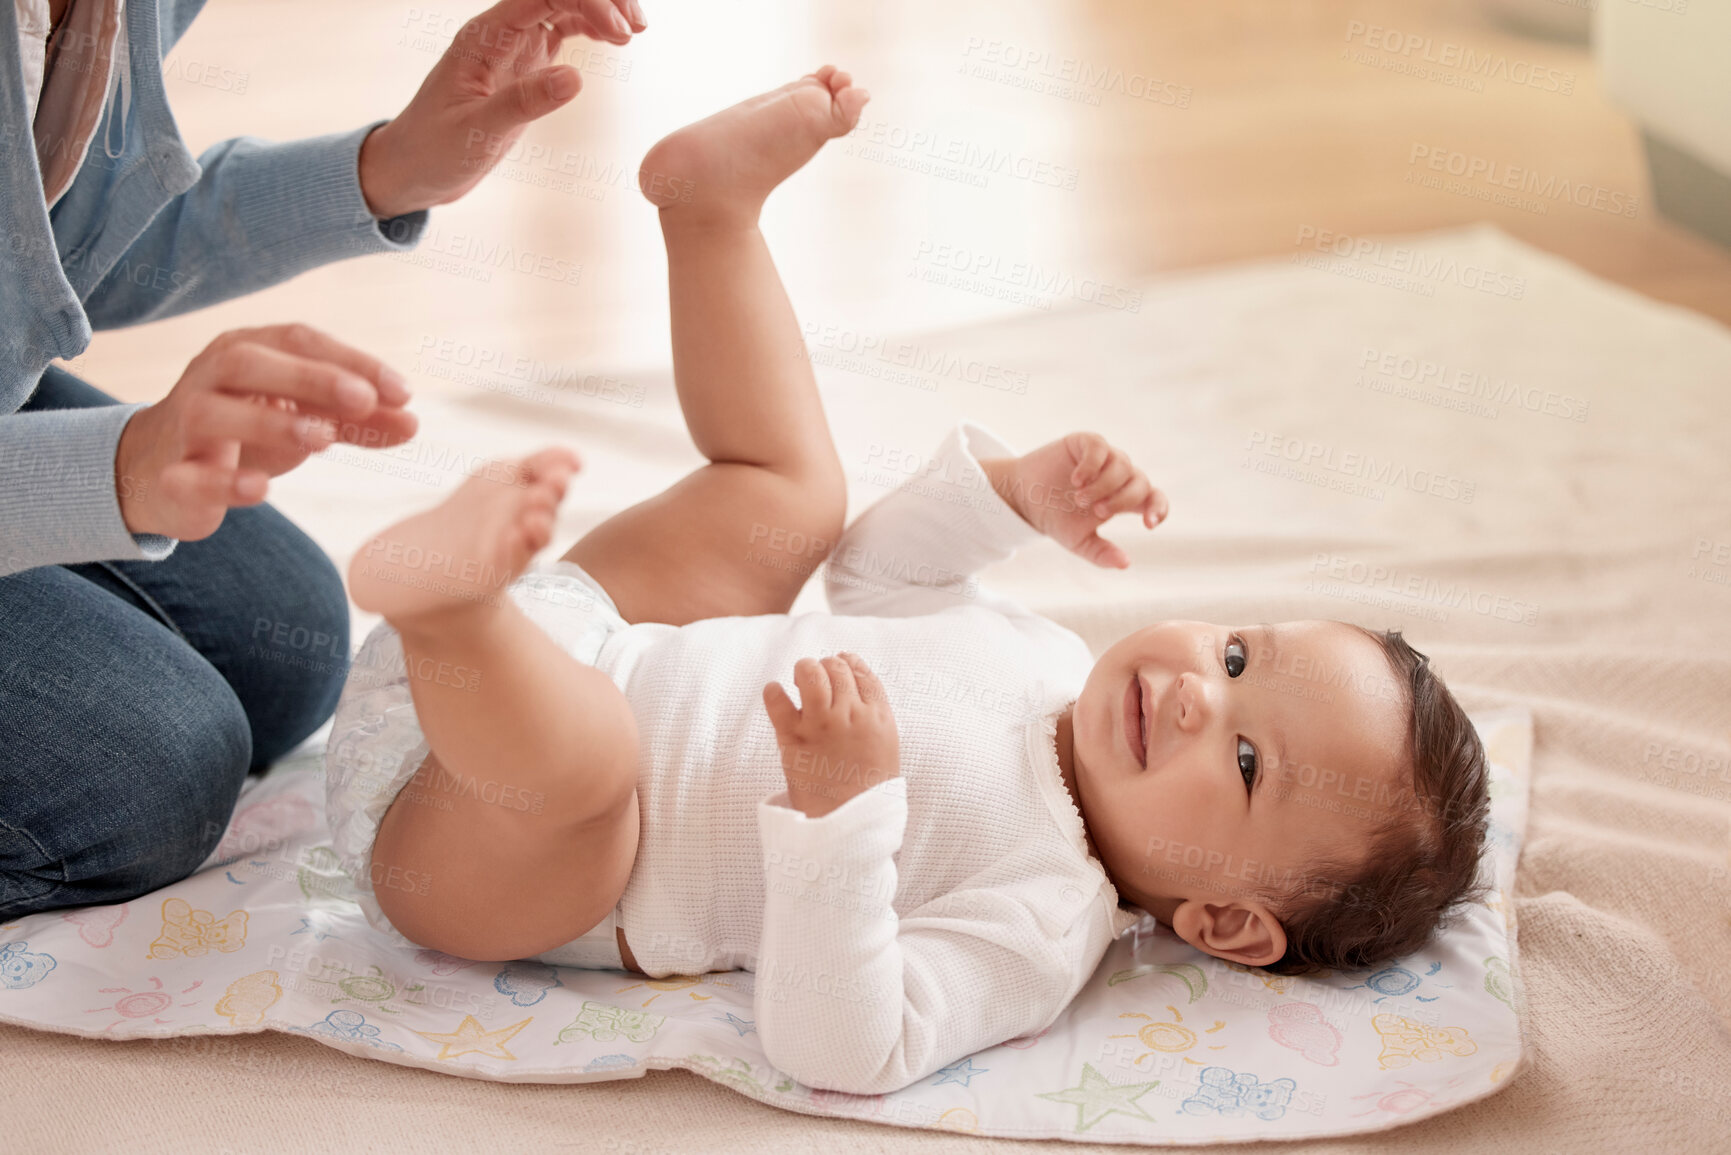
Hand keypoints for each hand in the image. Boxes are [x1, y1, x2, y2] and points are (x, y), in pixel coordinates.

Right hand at [114, 324, 417, 539]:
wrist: (159, 473)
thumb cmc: (244, 433)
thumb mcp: (304, 419)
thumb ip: (358, 421)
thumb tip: (413, 423)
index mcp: (246, 351)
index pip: (300, 341)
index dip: (352, 362)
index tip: (402, 391)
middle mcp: (209, 378)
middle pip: (250, 363)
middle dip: (310, 377)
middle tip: (363, 400)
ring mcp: (185, 426)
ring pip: (216, 413)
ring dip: (272, 422)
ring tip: (323, 438)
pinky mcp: (172, 477)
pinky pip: (191, 476)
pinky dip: (225, 482)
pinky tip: (261, 489)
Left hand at [358, 0, 647, 217]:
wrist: (413, 169)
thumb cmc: (434, 150)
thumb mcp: (477, 132)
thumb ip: (524, 103)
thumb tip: (577, 78)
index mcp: (484, 37)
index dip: (587, 2)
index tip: (621, 35)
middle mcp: (500, 32)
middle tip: (638, 29)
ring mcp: (514, 45)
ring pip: (565, 5)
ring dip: (602, 10)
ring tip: (636, 32)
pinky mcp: (525, 65)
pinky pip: (564, 30)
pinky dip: (593, 29)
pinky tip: (617, 42)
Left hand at [762, 652, 900, 818]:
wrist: (848, 823)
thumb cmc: (868, 791)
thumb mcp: (886, 749)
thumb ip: (875, 720)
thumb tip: (859, 694)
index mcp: (877, 717)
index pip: (863, 673)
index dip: (849, 663)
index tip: (840, 663)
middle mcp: (850, 714)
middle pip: (836, 667)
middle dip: (826, 666)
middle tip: (818, 675)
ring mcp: (821, 724)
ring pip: (811, 673)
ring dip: (804, 670)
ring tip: (800, 679)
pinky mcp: (793, 737)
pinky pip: (777, 700)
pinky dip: (773, 692)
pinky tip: (774, 693)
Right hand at [980, 432, 1168, 568]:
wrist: (1024, 498)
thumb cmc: (1056, 519)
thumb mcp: (1079, 541)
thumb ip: (1101, 553)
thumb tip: (1125, 564)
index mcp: (1125, 499)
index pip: (1154, 499)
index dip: (1158, 509)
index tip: (1148, 524)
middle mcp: (1120, 476)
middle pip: (1140, 483)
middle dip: (1121, 500)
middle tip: (1097, 511)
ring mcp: (1105, 457)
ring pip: (1122, 465)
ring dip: (1103, 485)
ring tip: (1079, 498)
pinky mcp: (1086, 443)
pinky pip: (1100, 448)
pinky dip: (1092, 465)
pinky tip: (1076, 479)